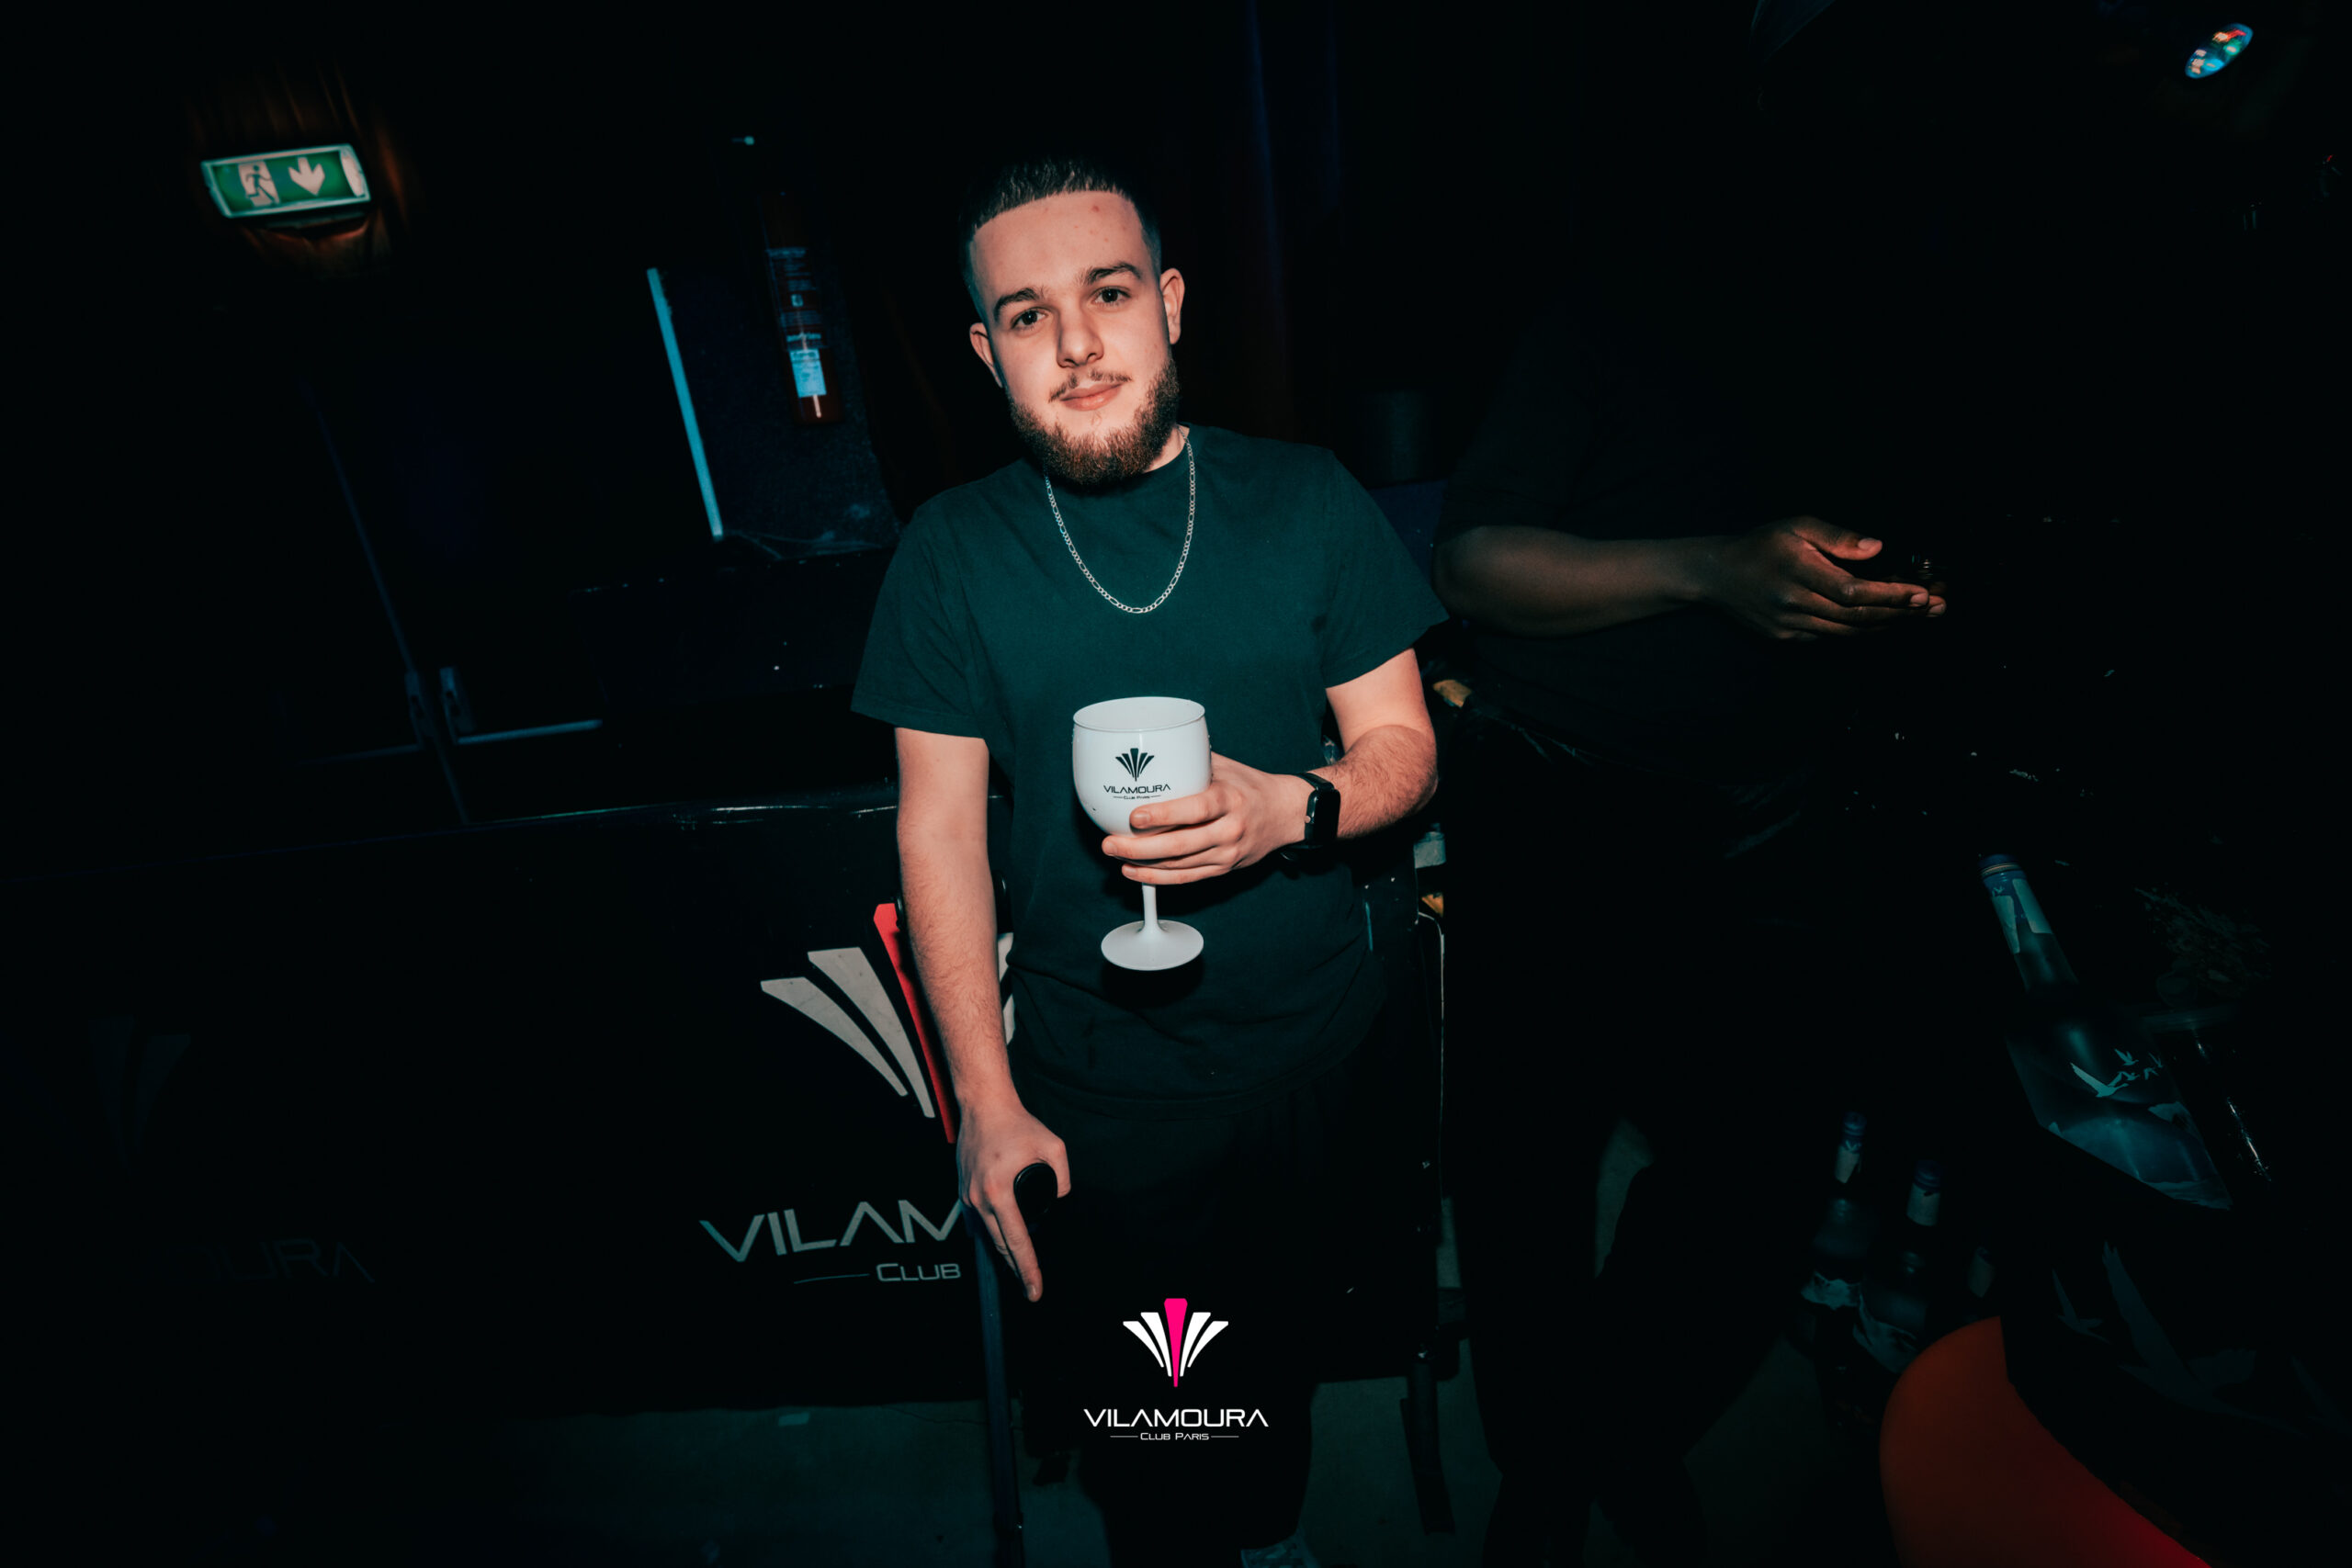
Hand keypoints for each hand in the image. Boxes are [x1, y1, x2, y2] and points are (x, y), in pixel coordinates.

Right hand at [956, 1094, 1068, 1302]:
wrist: (983, 1106)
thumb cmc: (1017, 1124)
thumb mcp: (1054, 1146)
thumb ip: (1063, 1178)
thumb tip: (1060, 1199)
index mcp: (999, 1193)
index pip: (1017, 1241)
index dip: (1028, 1269)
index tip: (1034, 1290)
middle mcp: (979, 1199)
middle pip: (1000, 1246)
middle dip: (1016, 1269)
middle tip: (1031, 1289)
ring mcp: (968, 1197)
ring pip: (987, 1236)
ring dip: (1003, 1252)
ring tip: (1019, 1268)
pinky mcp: (963, 1191)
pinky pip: (976, 1223)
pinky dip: (989, 1235)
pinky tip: (1000, 1243)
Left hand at [1100, 752, 1311, 884]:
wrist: (1285, 814)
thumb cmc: (1250, 786)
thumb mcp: (1226, 767)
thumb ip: (1192, 760)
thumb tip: (1153, 746)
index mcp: (1229, 800)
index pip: (1194, 810)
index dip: (1163, 816)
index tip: (1134, 817)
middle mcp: (1229, 830)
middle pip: (1180, 846)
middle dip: (1139, 848)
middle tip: (1110, 843)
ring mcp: (1227, 854)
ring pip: (1179, 866)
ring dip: (1143, 864)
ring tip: (1115, 855)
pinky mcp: (1223, 869)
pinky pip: (1186, 878)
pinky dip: (1158, 878)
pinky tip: (1135, 872)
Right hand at [1698, 517, 1946, 641]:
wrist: (1715, 575)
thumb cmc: (1760, 544)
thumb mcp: (1796, 526)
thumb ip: (1837, 536)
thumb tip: (1877, 548)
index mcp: (1798, 572)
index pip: (1852, 592)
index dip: (1889, 596)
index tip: (1921, 594)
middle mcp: (1794, 604)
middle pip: (1856, 617)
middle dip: (1901, 614)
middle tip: (1936, 608)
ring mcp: (1789, 625)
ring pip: (1847, 632)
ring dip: (1887, 625)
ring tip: (1920, 616)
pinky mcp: (1786, 636)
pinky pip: (1831, 637)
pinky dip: (1861, 631)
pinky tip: (1884, 622)